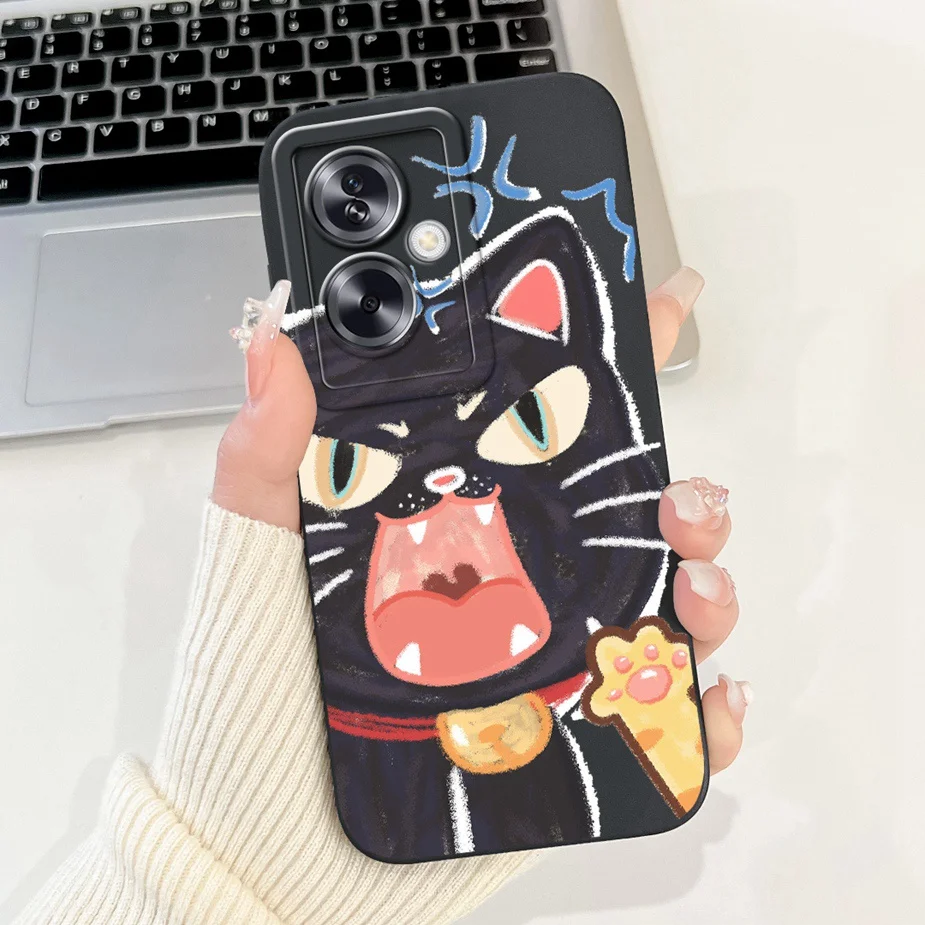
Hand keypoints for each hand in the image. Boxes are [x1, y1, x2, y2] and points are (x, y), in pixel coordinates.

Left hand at [214, 267, 748, 775]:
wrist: (275, 837)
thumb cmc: (259, 695)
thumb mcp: (258, 555)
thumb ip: (267, 452)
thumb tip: (271, 340)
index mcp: (463, 519)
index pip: (550, 430)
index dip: (614, 367)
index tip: (662, 310)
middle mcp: (517, 580)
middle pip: (634, 518)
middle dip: (686, 497)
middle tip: (678, 505)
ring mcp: (550, 655)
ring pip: (666, 606)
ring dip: (708, 589)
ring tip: (689, 598)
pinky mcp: (571, 734)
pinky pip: (662, 719)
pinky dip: (703, 708)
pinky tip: (706, 694)